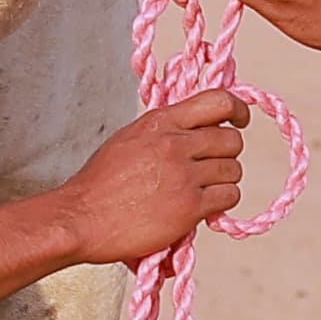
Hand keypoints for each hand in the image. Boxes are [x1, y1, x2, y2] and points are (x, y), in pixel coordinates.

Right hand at [55, 90, 251, 263]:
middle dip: (227, 155)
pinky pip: (228, 196)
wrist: (81, 218)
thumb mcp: (129, 139)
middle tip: (211, 169)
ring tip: (203, 192)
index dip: (237, 110)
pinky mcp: (189, 206)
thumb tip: (196, 132)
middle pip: (231, 140)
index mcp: (159, 121)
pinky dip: (220, 204)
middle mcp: (174, 143)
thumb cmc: (99, 184)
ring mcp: (183, 174)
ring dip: (224, 182)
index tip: (239, 121)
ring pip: (233, 170)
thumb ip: (163, 132)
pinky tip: (202, 209)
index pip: (217, 101)